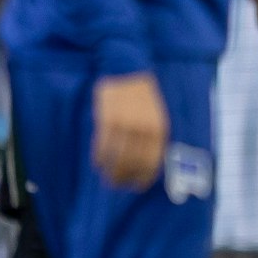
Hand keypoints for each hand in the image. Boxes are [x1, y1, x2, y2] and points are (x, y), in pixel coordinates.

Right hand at [93, 72, 168, 189]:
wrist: (127, 71)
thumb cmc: (142, 96)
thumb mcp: (156, 115)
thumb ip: (152, 137)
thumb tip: (146, 162)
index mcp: (159, 129)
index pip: (153, 161)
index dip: (144, 177)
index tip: (137, 187)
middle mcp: (144, 129)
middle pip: (134, 162)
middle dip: (125, 177)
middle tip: (117, 184)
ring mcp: (125, 125)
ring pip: (117, 157)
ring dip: (111, 171)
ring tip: (107, 178)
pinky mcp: (108, 120)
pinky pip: (103, 145)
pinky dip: (100, 158)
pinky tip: (98, 163)